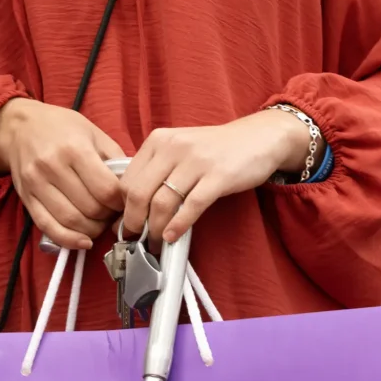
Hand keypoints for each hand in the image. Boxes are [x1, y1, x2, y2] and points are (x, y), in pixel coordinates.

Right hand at [0, 98, 124, 249]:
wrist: (20, 127)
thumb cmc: (62, 128)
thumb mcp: (94, 133)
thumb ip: (115, 160)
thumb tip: (131, 190)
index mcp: (75, 148)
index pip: (106, 189)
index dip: (121, 202)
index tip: (123, 202)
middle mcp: (53, 166)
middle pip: (91, 208)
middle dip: (107, 217)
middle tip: (112, 213)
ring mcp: (37, 184)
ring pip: (71, 221)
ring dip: (92, 230)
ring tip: (99, 223)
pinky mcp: (26, 198)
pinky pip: (48, 227)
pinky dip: (69, 240)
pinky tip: (83, 241)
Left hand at [120, 109, 316, 247]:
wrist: (259, 137)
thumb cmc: (216, 149)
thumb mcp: (179, 149)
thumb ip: (156, 170)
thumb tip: (132, 206)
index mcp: (158, 141)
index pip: (127, 180)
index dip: (121, 208)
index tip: (124, 225)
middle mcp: (173, 147)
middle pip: (139, 193)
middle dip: (133, 222)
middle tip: (136, 238)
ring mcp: (197, 161)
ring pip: (162, 202)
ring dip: (155, 229)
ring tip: (155, 242)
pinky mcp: (219, 176)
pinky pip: (191, 206)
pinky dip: (178, 225)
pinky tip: (172, 236)